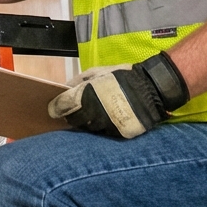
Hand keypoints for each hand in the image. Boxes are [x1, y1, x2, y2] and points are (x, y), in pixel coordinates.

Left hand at [47, 52, 189, 138]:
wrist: (151, 88)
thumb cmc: (122, 77)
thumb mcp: (98, 71)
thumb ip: (78, 80)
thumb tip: (63, 88)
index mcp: (86, 94)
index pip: (61, 107)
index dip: (56, 108)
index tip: (54, 109)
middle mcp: (94, 111)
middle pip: (73, 121)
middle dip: (71, 117)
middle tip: (75, 112)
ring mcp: (107, 124)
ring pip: (88, 130)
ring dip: (87, 124)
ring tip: (94, 115)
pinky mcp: (119, 134)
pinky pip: (104, 134)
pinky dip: (102, 129)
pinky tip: (107, 121)